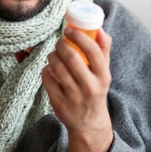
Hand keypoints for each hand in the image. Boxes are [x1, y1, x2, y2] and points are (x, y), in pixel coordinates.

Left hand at [41, 27, 113, 151]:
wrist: (89, 123)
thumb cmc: (95, 89)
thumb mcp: (104, 72)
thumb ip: (103, 50)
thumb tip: (99, 28)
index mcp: (103, 76)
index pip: (93, 51)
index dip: (79, 37)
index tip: (69, 30)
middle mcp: (90, 87)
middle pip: (71, 57)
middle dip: (61, 45)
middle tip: (59, 43)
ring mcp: (74, 97)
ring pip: (57, 67)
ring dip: (52, 56)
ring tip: (54, 55)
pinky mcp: (59, 103)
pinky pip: (47, 78)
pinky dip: (46, 70)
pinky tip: (50, 69)